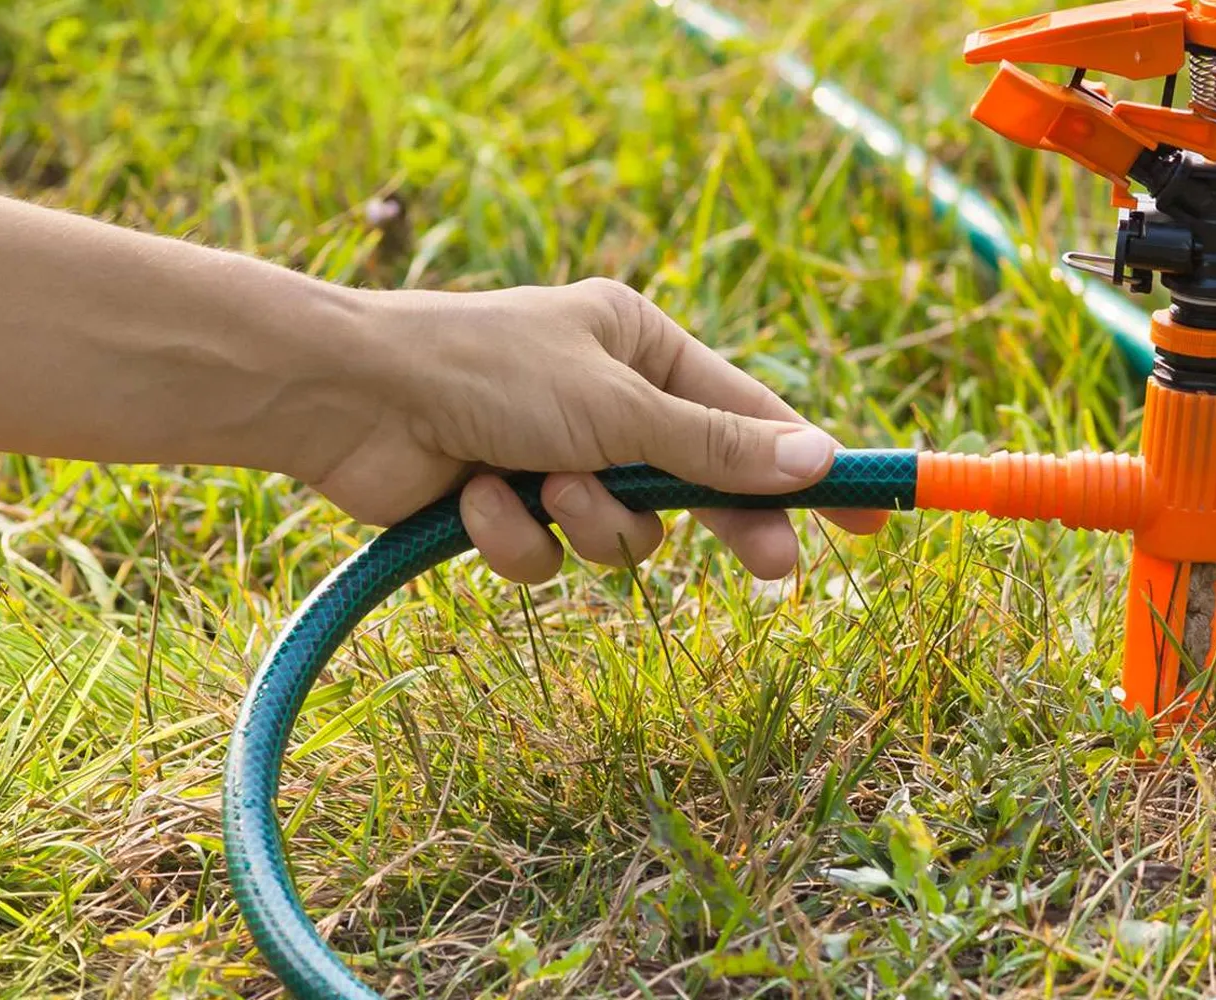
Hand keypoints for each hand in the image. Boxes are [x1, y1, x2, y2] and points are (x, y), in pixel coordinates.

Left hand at [305, 278, 885, 582]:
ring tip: (543, 490)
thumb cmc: (484, 372)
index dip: (811, 470)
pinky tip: (474, 499)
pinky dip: (515, 537)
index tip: (871, 517)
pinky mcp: (506, 507)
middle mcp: (605, 398)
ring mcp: (555, 455)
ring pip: (623, 531)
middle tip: (773, 571)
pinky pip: (547, 555)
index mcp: (640, 345)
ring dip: (586, 522)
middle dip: (718, 523)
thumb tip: (817, 459)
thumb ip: (718, 446)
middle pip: (698, 484)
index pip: (752, 417)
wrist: (344, 399)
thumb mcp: (619, 407)